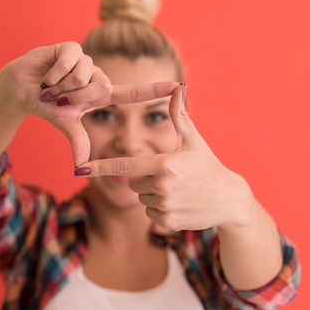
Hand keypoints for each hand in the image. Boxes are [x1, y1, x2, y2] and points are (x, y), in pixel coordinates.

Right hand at [6, 42, 179, 165]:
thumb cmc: (47, 105)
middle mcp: (97, 75)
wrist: (21, 89)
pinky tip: (47, 75)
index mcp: (102, 94)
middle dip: (75, 97)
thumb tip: (81, 167)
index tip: (178, 87)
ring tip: (52, 85)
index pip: (133, 93)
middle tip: (60, 97)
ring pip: (84, 76)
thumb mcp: (65, 125)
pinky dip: (55, 74)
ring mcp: (85, 60)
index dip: (155, 90)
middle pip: (101, 88)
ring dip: (62, 86)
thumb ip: (78, 141)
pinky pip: (71, 63)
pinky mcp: (71, 48)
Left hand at [76, 84, 256, 230]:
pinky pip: (150, 214)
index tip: (80, 169)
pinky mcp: (167, 222)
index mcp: (164, 164)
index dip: (99, 167)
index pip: (123, 165)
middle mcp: (161, 186)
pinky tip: (179, 203)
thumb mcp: (194, 141)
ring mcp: (164, 206)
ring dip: (153, 194)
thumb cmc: (209, 166)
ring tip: (178, 190)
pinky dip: (160, 209)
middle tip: (170, 176)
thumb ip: (179, 116)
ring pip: (141, 198)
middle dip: (144, 178)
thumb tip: (176, 88)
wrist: (229, 200)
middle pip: (132, 181)